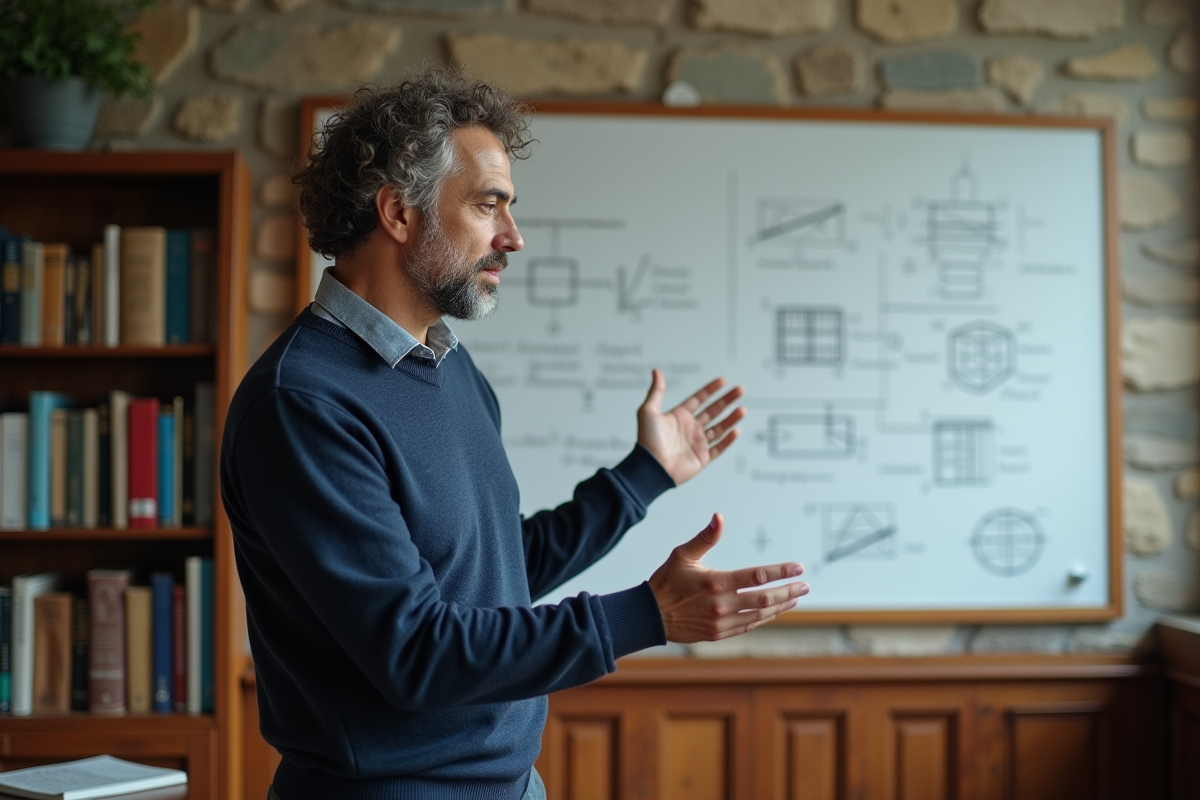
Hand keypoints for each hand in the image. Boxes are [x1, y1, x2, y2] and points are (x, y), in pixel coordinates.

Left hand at [637, 370, 745, 485]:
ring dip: (731, 419)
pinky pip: (719, 448)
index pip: (699, 399)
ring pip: (719, 428)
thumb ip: (656, 392)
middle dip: (727, 400)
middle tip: (740, 390)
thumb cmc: (647, 440)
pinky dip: (728, 440)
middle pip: (713, 411)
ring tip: (742, 409)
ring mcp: (697, 443)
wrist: (651, 467)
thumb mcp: (648, 411)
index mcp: (679, 416)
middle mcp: (690, 428)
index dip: (711, 389)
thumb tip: (656, 371)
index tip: (723, 380)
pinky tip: (736, 430)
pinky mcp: (702, 458)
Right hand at [648, 513, 807, 642]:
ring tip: (795, 598)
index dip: (781, 571)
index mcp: (716, 581)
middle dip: (788, 591)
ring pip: (760, 614)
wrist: (649, 615)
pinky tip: (774, 612)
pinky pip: (748, 626)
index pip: (757, 576)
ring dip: (781, 606)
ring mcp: (722, 621)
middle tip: (805, 585)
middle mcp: (722, 603)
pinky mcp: (718, 633)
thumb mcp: (682, 555)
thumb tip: (719, 517)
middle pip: (765, 598)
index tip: (798, 568)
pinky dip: (764, 618)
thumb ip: (705, 537)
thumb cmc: (666, 581)